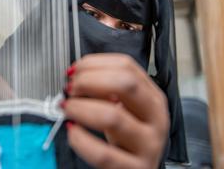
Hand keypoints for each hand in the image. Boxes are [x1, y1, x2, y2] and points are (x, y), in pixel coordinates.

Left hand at [61, 53, 168, 168]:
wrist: (137, 167)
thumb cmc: (127, 134)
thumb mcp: (126, 106)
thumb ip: (108, 87)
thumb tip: (77, 74)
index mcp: (152, 96)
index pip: (126, 66)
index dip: (94, 64)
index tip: (74, 70)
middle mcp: (155, 117)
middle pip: (125, 84)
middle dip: (89, 81)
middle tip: (72, 88)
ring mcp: (148, 144)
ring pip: (112, 117)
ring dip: (80, 108)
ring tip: (68, 109)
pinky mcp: (134, 168)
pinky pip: (103, 153)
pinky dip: (80, 140)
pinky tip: (72, 131)